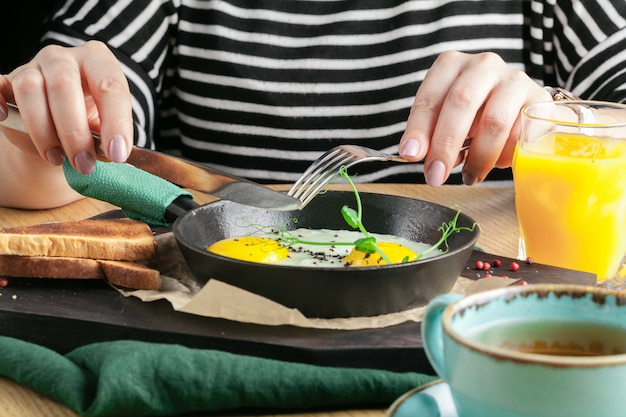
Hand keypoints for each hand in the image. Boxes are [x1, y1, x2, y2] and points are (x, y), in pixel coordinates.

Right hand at [0, 41, 132, 173]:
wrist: (56, 130)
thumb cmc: (88, 124)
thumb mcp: (103, 129)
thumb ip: (107, 138)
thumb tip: (111, 154)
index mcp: (98, 62)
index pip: (111, 86)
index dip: (116, 121)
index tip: (118, 153)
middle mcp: (65, 58)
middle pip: (65, 85)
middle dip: (75, 131)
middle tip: (84, 164)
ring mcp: (33, 67)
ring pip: (30, 89)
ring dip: (44, 130)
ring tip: (56, 159)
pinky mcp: (7, 81)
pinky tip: (5, 118)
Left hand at [399, 51, 551, 185]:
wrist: (519, 107)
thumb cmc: (472, 113)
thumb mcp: (443, 120)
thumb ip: (429, 135)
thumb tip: (413, 154)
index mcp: (451, 65)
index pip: (430, 97)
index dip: (419, 129)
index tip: (411, 155)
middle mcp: (483, 65)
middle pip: (462, 102)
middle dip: (446, 145)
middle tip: (436, 176)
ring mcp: (514, 79)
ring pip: (494, 121)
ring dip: (478, 157)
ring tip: (469, 176)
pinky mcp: (539, 100)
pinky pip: (521, 134)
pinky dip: (505, 156)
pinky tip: (496, 163)